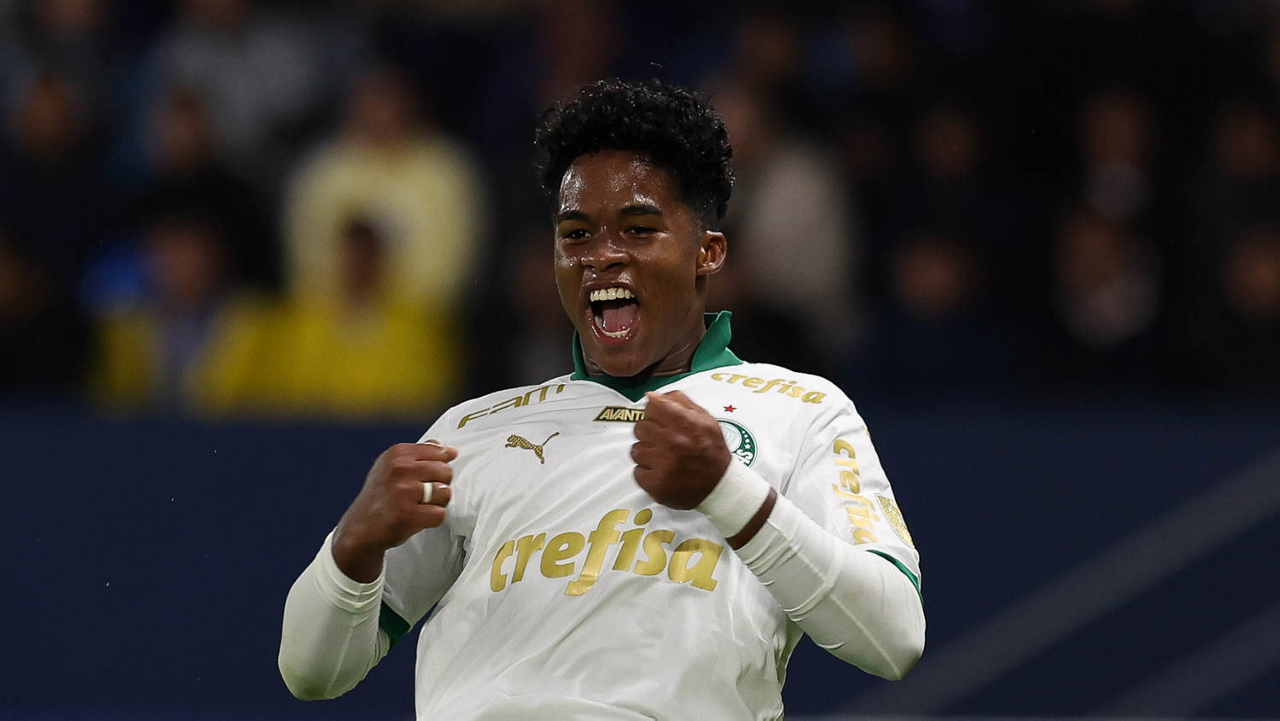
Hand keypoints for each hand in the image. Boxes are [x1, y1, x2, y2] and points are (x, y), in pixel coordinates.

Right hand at [332, 441, 456, 581]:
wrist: (360, 528)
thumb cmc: (377, 498)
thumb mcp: (389, 466)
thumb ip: (416, 455)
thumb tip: (442, 447)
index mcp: (397, 454)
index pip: (439, 451)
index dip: (441, 465)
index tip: (434, 473)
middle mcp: (400, 469)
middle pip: (445, 471)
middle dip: (440, 484)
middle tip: (424, 494)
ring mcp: (404, 491)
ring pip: (445, 492)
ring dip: (438, 503)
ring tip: (421, 505)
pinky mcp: (409, 514)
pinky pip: (440, 514)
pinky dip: (433, 519)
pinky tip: (419, 518)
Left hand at [631, 391, 731, 509]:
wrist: (720, 485)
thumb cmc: (711, 450)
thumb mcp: (705, 419)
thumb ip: (679, 402)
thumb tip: (652, 396)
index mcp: (684, 423)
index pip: (651, 407)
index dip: (655, 413)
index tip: (661, 420)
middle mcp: (671, 442)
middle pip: (640, 427)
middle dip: (650, 433)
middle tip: (664, 441)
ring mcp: (661, 464)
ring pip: (636, 450)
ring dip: (647, 453)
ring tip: (664, 458)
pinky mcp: (655, 484)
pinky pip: (637, 471)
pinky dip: (647, 472)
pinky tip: (662, 472)